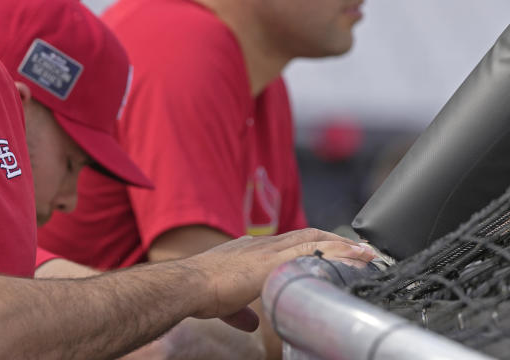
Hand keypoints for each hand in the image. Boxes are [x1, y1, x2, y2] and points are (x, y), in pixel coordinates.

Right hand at [182, 228, 373, 325]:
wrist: (190, 284)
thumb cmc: (201, 290)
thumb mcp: (225, 301)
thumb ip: (240, 310)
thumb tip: (250, 323)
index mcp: (251, 251)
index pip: (290, 242)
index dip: (312, 244)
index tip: (330, 249)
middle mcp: (263, 245)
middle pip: (308, 235)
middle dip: (335, 241)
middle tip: (359, 248)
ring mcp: (270, 251)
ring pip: (315, 241)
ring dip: (344, 246)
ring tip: (367, 253)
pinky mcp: (276, 262)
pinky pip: (315, 254)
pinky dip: (338, 255)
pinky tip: (355, 261)